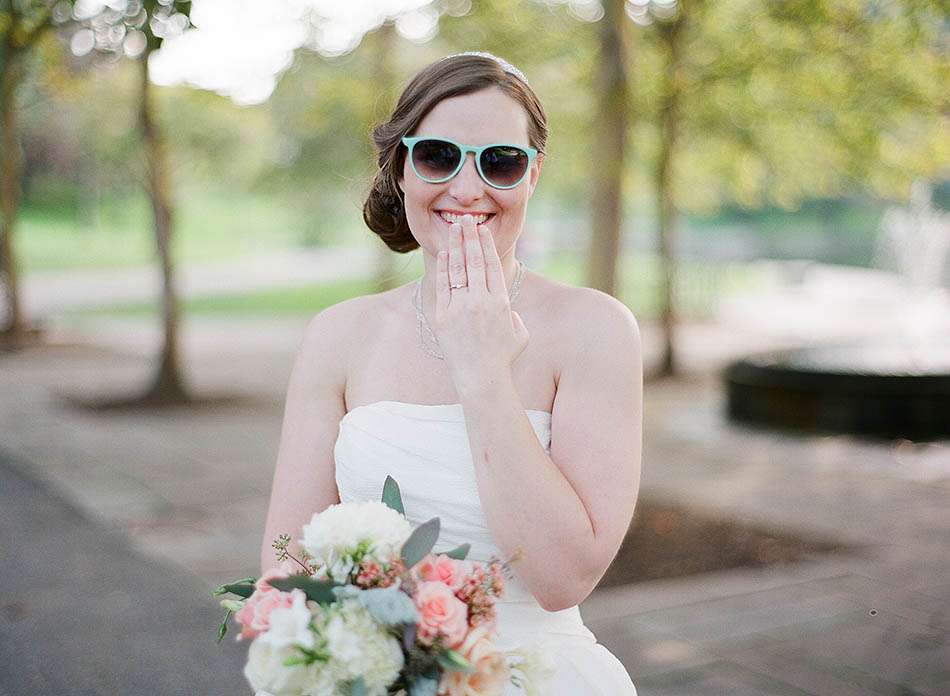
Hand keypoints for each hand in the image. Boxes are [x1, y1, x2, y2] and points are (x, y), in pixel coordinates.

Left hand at [433, 215, 528, 394]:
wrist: (481, 378)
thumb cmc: (503, 359)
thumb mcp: (520, 334)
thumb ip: (515, 316)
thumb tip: (506, 308)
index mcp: (500, 301)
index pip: (491, 264)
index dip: (485, 245)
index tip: (481, 230)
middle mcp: (481, 300)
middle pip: (473, 261)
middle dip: (469, 237)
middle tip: (465, 220)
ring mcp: (460, 307)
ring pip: (457, 269)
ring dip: (455, 246)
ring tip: (453, 229)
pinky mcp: (443, 316)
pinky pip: (442, 286)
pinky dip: (443, 268)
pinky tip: (443, 254)